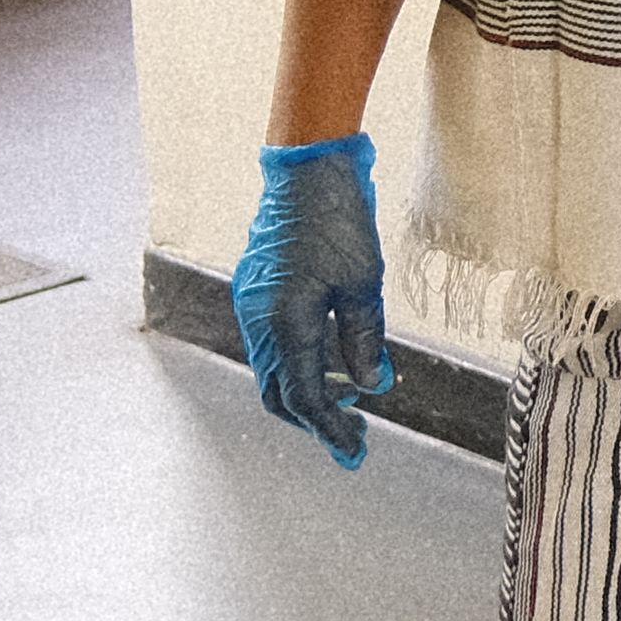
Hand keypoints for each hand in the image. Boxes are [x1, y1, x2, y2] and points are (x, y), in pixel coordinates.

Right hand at [230, 134, 392, 466]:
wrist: (306, 167)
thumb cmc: (340, 219)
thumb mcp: (364, 284)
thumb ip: (363, 340)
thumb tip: (370, 386)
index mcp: (284, 324)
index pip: (304, 398)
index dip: (330, 430)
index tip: (356, 452)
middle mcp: (257, 320)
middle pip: (278, 394)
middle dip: (314, 420)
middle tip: (354, 435)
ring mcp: (250, 304)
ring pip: (272, 370)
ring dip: (305, 392)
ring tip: (348, 401)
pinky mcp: (254, 290)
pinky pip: (270, 344)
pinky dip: (296, 365)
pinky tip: (329, 363)